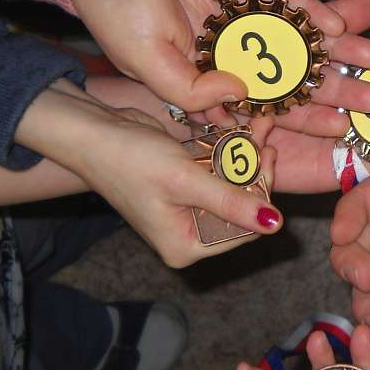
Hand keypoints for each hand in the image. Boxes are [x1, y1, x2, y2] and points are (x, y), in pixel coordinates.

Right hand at [20, 77, 281, 267]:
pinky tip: (242, 127)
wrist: (94, 133)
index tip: (268, 155)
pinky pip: (218, 171)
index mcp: (186, 246)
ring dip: (246, 154)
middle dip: (255, 168)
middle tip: (264, 130)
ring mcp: (186, 209)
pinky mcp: (185, 185)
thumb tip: (275, 226)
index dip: (261, 192)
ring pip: (233, 184)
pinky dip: (229, 150)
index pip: (244, 229)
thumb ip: (232, 203)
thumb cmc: (130, 160)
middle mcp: (188, 233)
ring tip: (258, 123)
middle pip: (241, 205)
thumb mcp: (186, 181)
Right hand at [69, 0, 369, 113]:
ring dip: (334, 50)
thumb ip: (190, 88)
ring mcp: (240, 14)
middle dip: (333, 89)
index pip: (262, 108)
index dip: (301, 121)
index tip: (339, 130)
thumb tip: (241, 96)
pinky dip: (309, 8)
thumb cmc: (110, 7)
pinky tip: (337, 25)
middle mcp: (229, 51)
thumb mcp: (145, 60)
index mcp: (206, 80)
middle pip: (291, 76)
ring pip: (297, 37)